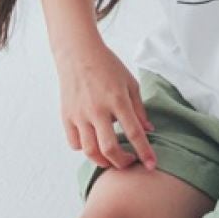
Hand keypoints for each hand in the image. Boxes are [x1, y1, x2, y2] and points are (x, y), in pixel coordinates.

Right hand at [56, 40, 158, 171]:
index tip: (151, 165)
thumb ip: (139, 108)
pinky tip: (94, 143)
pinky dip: (85, 149)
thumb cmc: (107, 66)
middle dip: (123, 163)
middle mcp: (97, 109)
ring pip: (90, 151)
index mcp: (117, 99)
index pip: (134, 132)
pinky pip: (75, 143)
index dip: (144, 152)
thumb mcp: (130, 82)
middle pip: (110, 149)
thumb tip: (148, 131)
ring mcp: (80, 114)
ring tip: (112, 159)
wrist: (78, 53)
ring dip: (103, 161)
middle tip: (130, 163)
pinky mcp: (67, 116)